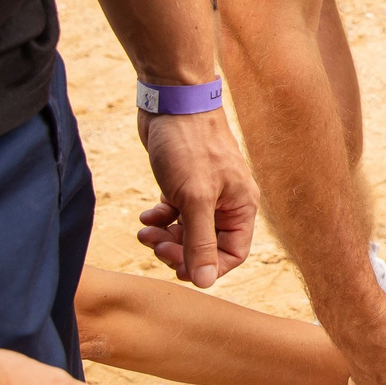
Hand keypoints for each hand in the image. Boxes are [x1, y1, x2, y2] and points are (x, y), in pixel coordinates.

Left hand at [133, 109, 255, 288]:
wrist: (172, 102)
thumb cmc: (189, 146)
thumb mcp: (194, 199)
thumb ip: (200, 242)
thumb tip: (203, 282)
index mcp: (241, 206)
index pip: (232, 254)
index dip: (205, 266)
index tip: (176, 266)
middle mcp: (227, 202)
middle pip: (207, 246)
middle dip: (179, 250)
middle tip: (155, 245)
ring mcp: (205, 192)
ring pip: (188, 231)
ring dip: (165, 237)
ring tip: (144, 231)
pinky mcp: (185, 183)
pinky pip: (175, 215)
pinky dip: (160, 220)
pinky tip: (146, 215)